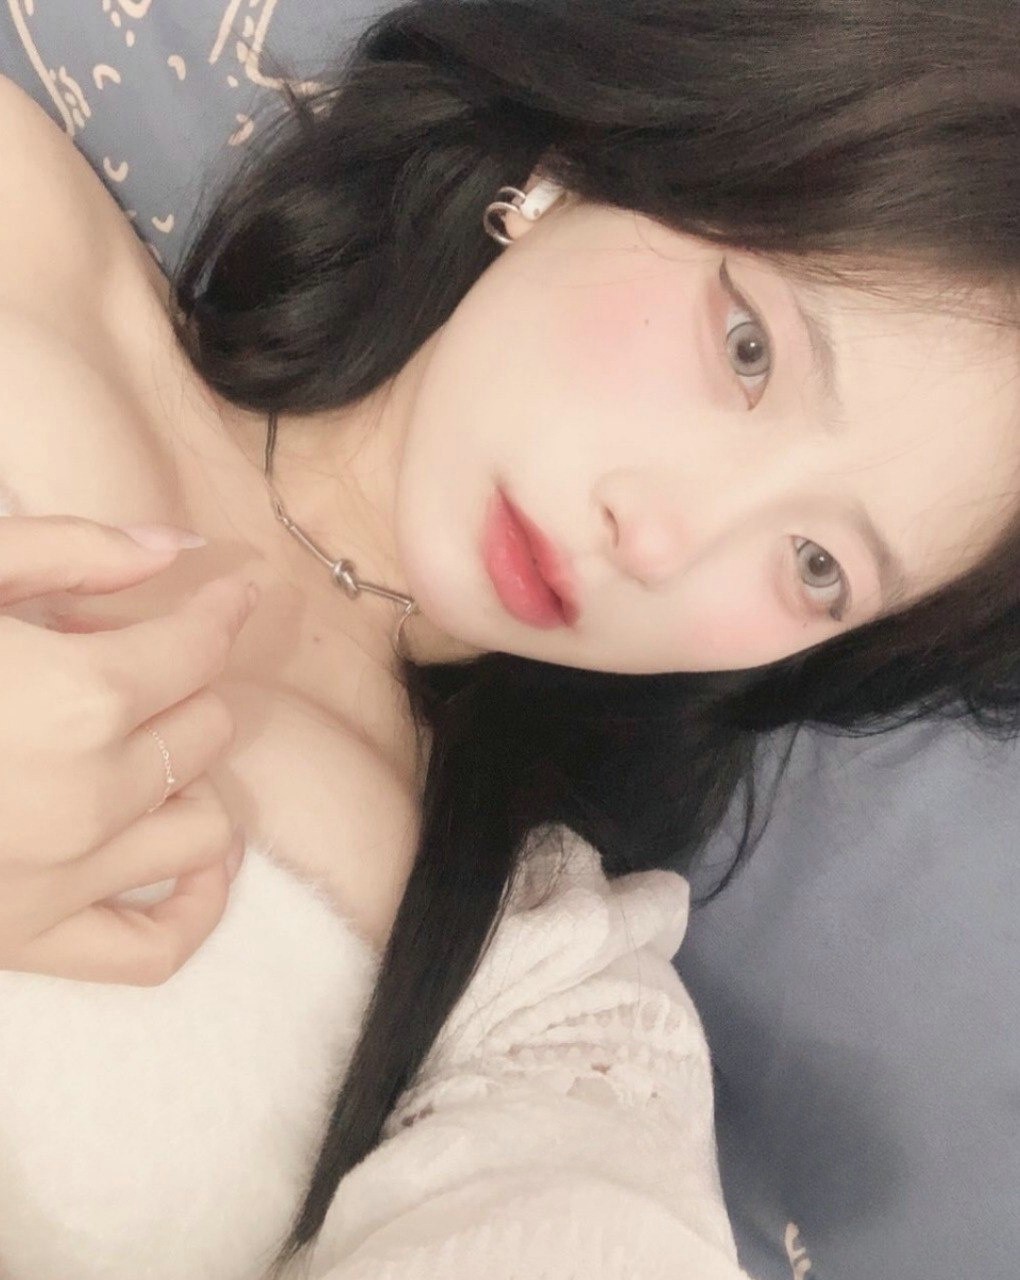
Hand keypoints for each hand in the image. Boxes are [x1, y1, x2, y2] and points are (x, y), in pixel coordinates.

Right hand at [0, 514, 257, 984]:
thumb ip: (74, 551)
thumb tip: (179, 548)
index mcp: (79, 697)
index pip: (197, 647)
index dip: (220, 609)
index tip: (232, 591)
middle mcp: (89, 797)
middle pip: (203, 728)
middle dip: (181, 682)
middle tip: (124, 655)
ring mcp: (62, 881)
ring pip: (202, 825)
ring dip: (188, 775)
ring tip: (144, 740)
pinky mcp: (26, 942)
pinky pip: (156, 948)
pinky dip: (196, 903)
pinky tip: (195, 856)